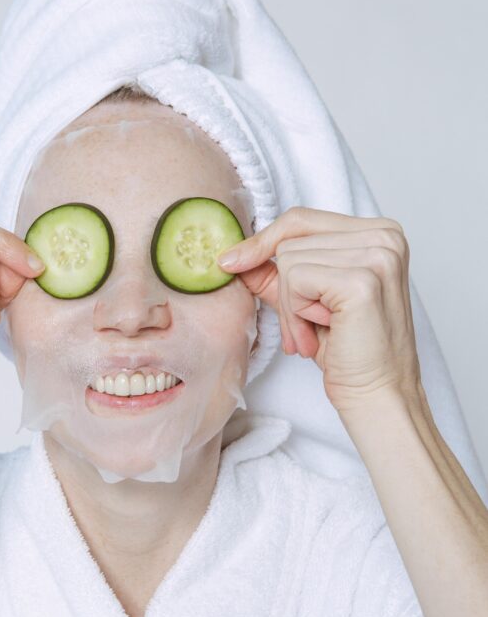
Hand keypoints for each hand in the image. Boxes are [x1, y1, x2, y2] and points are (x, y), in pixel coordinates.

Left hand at [217, 206, 422, 413]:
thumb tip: (235, 256)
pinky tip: (320, 335)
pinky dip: (296, 314)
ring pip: (288, 261)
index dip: (263, 241)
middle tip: (303, 329)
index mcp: (380, 232)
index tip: (231, 261)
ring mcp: (378, 255)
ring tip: (314, 334)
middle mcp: (385, 235)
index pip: (302, 219)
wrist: (377, 396)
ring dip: (291, 308)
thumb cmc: (350, 353)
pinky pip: (295, 280)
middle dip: (284, 290)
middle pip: (290, 240)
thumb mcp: (307, 302)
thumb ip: (276, 274)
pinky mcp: (363, 280)